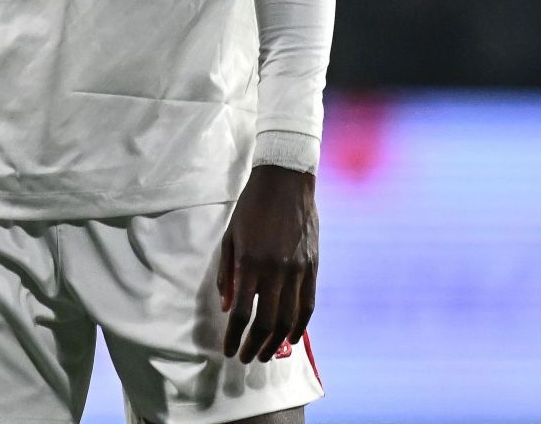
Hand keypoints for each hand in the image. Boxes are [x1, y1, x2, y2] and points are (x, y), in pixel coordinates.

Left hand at [218, 164, 318, 362]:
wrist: (286, 181)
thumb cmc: (251, 208)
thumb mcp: (230, 237)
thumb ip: (227, 274)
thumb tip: (227, 308)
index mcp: (251, 261)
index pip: (242, 311)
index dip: (234, 336)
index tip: (228, 350)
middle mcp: (276, 269)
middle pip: (266, 321)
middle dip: (254, 346)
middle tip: (245, 358)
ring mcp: (298, 269)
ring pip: (289, 319)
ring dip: (276, 342)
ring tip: (264, 354)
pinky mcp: (313, 267)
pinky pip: (308, 305)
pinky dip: (299, 326)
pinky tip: (290, 338)